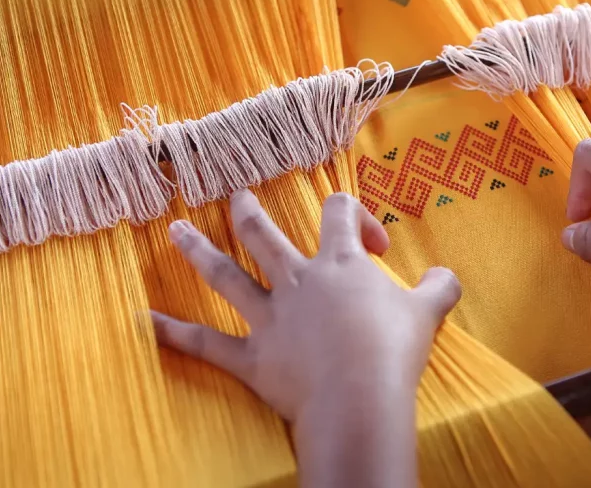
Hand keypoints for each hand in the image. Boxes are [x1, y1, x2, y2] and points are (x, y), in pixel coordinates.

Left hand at [151, 190, 459, 486]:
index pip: (340, 213)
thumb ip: (439, 286)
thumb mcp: (430, 312)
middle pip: (266, 234)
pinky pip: (205, 342)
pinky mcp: (252, 356)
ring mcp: (270, 317)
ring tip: (176, 231)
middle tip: (236, 196)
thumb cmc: (394, 349)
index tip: (373, 245)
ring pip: (226, 275)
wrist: (360, 395)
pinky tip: (145, 320)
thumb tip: (445, 275)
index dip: (354, 216)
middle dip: (250, 211)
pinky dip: (173, 332)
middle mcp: (299, 281)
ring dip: (199, 251)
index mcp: (342, 264)